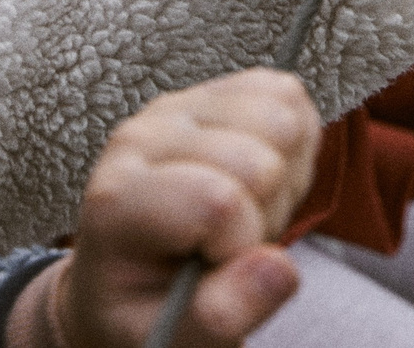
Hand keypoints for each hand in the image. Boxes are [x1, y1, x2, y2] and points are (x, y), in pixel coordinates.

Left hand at [34, 70, 323, 347]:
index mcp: (119, 202)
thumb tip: (277, 270)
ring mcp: (177, 106)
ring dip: (283, 176)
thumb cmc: (147, 313)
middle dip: (266, 214)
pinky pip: (287, 94)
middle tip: (232, 244)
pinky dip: (293, 142)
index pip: (218, 200)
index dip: (242, 246)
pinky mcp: (212, 91)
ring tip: (245, 213)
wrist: (129, 278)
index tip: (215, 269)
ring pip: (280, 117)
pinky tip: (258, 180)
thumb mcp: (172, 340)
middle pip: (258, 157)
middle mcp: (141, 138)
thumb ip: (218, 316)